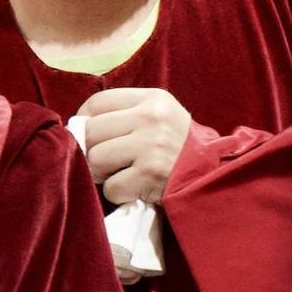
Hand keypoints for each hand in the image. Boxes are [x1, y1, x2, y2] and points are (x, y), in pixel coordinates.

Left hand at [78, 88, 190, 205]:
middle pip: (90, 131)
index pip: (97, 102)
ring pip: (95, 159)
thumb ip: (123, 115)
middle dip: (91, 150)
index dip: (85, 120)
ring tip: (123, 173)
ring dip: (102, 174)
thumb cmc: (178, 147)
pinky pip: (111, 187)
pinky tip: (135, 188)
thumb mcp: (159, 117)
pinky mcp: (151, 173)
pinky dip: (118, 193)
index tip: (90, 135)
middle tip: (108, 161)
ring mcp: (152, 145)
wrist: (215, 175)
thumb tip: (76, 126)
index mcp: (153, 99)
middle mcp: (152, 117)